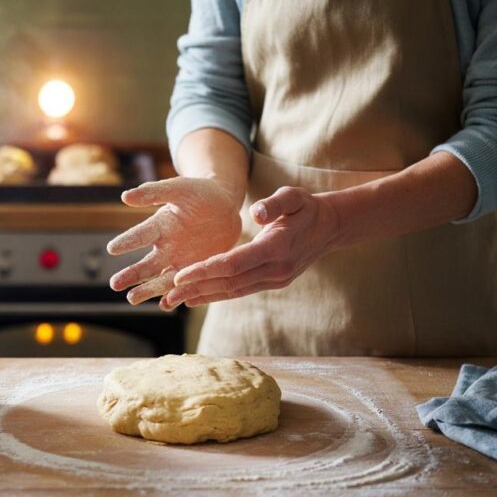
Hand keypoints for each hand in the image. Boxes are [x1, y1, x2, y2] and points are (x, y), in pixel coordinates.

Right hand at [107, 176, 244, 303]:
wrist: (225, 207)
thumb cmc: (200, 193)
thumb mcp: (180, 188)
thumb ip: (154, 192)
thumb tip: (125, 196)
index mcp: (160, 225)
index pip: (140, 235)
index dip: (127, 241)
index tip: (112, 249)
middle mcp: (166, 247)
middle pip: (146, 264)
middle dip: (131, 274)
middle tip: (115, 284)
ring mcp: (180, 261)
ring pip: (161, 280)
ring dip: (148, 290)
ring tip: (132, 299)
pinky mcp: (196, 270)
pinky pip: (185, 286)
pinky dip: (176, 296)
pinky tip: (167, 305)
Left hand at [161, 186, 341, 308]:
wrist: (330, 227)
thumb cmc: (307, 207)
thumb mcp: (295, 196)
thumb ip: (275, 202)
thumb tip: (255, 212)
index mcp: (277, 247)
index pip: (235, 263)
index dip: (206, 270)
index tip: (180, 275)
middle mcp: (276, 269)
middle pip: (229, 282)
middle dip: (196, 288)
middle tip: (166, 293)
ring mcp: (274, 279)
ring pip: (232, 291)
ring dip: (202, 295)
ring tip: (173, 299)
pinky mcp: (271, 282)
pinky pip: (239, 291)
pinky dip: (216, 295)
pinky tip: (194, 298)